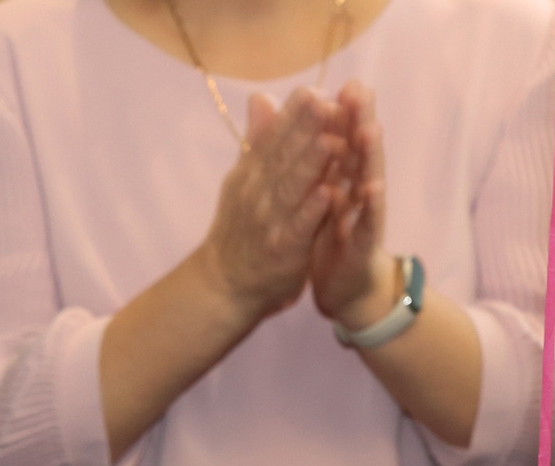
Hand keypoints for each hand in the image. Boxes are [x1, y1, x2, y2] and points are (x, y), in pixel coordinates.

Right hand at [196, 86, 349, 323]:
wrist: (222, 285)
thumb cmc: (239, 229)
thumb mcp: (243, 180)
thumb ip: (258, 140)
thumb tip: (262, 97)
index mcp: (251, 173)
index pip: (273, 137)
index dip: (293, 115)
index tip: (314, 90)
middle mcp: (256, 193)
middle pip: (282, 157)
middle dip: (304, 130)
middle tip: (326, 102)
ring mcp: (267, 221)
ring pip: (291, 188)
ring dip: (310, 164)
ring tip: (331, 140)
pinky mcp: (280, 249)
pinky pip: (297, 227)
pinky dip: (310, 210)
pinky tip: (327, 193)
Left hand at [309, 83, 393, 327]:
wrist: (345, 286)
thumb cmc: (332, 235)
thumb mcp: (320, 195)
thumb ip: (318, 162)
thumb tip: (308, 127)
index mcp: (343, 177)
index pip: (344, 140)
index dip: (345, 114)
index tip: (345, 82)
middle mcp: (357, 191)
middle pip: (359, 151)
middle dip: (361, 121)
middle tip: (361, 90)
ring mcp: (363, 216)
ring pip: (367, 180)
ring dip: (370, 156)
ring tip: (371, 129)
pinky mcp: (362, 243)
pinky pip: (366, 222)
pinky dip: (368, 206)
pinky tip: (372, 188)